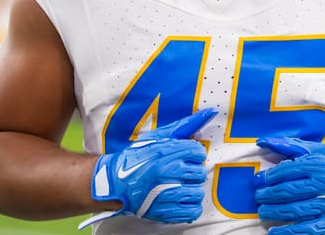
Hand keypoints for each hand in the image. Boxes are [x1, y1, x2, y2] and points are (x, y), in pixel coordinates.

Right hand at [78, 107, 217, 228]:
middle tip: (180, 171)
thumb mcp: (158, 136)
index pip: (198, 152)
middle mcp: (168, 172)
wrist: (114, 182)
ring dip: (191, 189)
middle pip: (199, 172)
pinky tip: (180, 198)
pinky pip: (192, 211)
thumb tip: (210, 113)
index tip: (185, 156)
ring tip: (179, 185)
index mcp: (166, 153)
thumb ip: (185, 126)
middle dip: (192, 171)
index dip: (193, 153)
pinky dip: (190, 205)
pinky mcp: (165, 211)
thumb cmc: (135, 157)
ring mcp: (167, 193)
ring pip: (197, 192)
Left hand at [253, 137, 324, 233]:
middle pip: (290, 191)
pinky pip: (308, 229)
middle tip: (258, 197)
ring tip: (262, 211)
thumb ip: (291, 146)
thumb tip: (263, 141)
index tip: (257, 181)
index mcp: (321, 165)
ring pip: (296, 210)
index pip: (288, 171)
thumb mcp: (318, 151)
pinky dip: (289, 231)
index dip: (269, 177)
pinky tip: (275, 231)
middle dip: (269, 195)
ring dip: (275, 212)